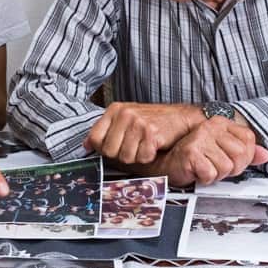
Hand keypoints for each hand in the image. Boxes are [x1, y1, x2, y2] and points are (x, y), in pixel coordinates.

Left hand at [83, 102, 199, 164]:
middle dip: (121, 154)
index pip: (94, 138)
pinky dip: (148, 156)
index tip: (113, 148)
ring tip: (144, 145)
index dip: (102, 148)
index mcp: (115, 109)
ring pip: (126, 157)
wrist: (180, 117)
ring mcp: (138, 123)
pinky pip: (142, 157)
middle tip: (133, 146)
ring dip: (137, 156)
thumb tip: (86, 145)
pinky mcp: (151, 133)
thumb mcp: (125, 118)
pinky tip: (153, 146)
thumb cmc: (152, 119)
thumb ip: (105, 129)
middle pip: (109, 151)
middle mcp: (124, 114)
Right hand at [160, 118, 267, 185]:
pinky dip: (205, 178)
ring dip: (217, 174)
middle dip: (231, 168)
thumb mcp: (223, 153)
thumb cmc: (195, 159)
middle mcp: (211, 127)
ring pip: (227, 167)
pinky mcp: (191, 153)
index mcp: (221, 123)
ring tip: (205, 168)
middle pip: (240, 154)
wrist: (167, 165)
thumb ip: (245, 152)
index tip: (230, 159)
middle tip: (215, 166)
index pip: (249, 139)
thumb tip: (265, 155)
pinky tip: (197, 172)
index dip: (244, 156)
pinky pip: (211, 174)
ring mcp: (200, 138)